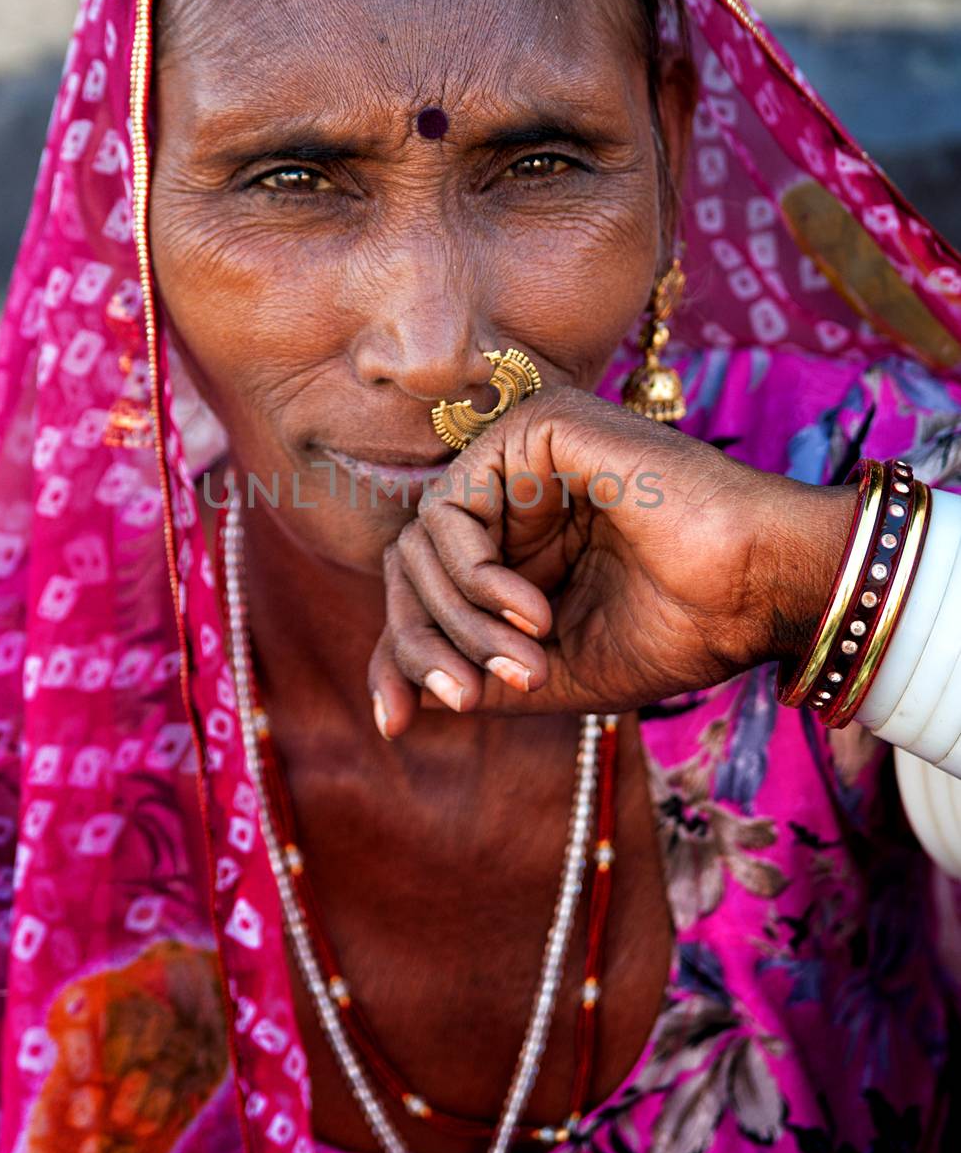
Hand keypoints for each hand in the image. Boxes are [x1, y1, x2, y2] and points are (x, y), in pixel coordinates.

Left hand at [367, 387, 854, 734]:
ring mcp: (519, 454)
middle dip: (429, 643)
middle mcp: (512, 490)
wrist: (758, 591)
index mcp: (521, 539)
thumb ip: (473, 672)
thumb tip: (396, 697)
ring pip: (421, 545)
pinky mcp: (532, 429)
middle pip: (408, 566)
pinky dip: (477, 577)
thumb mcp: (551, 671)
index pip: (422, 589)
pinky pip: (450, 511)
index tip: (394, 724)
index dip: (399, 654)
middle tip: (474, 694)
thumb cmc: (676, 629)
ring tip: (527, 661)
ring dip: (462, 621)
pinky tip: (535, 613)